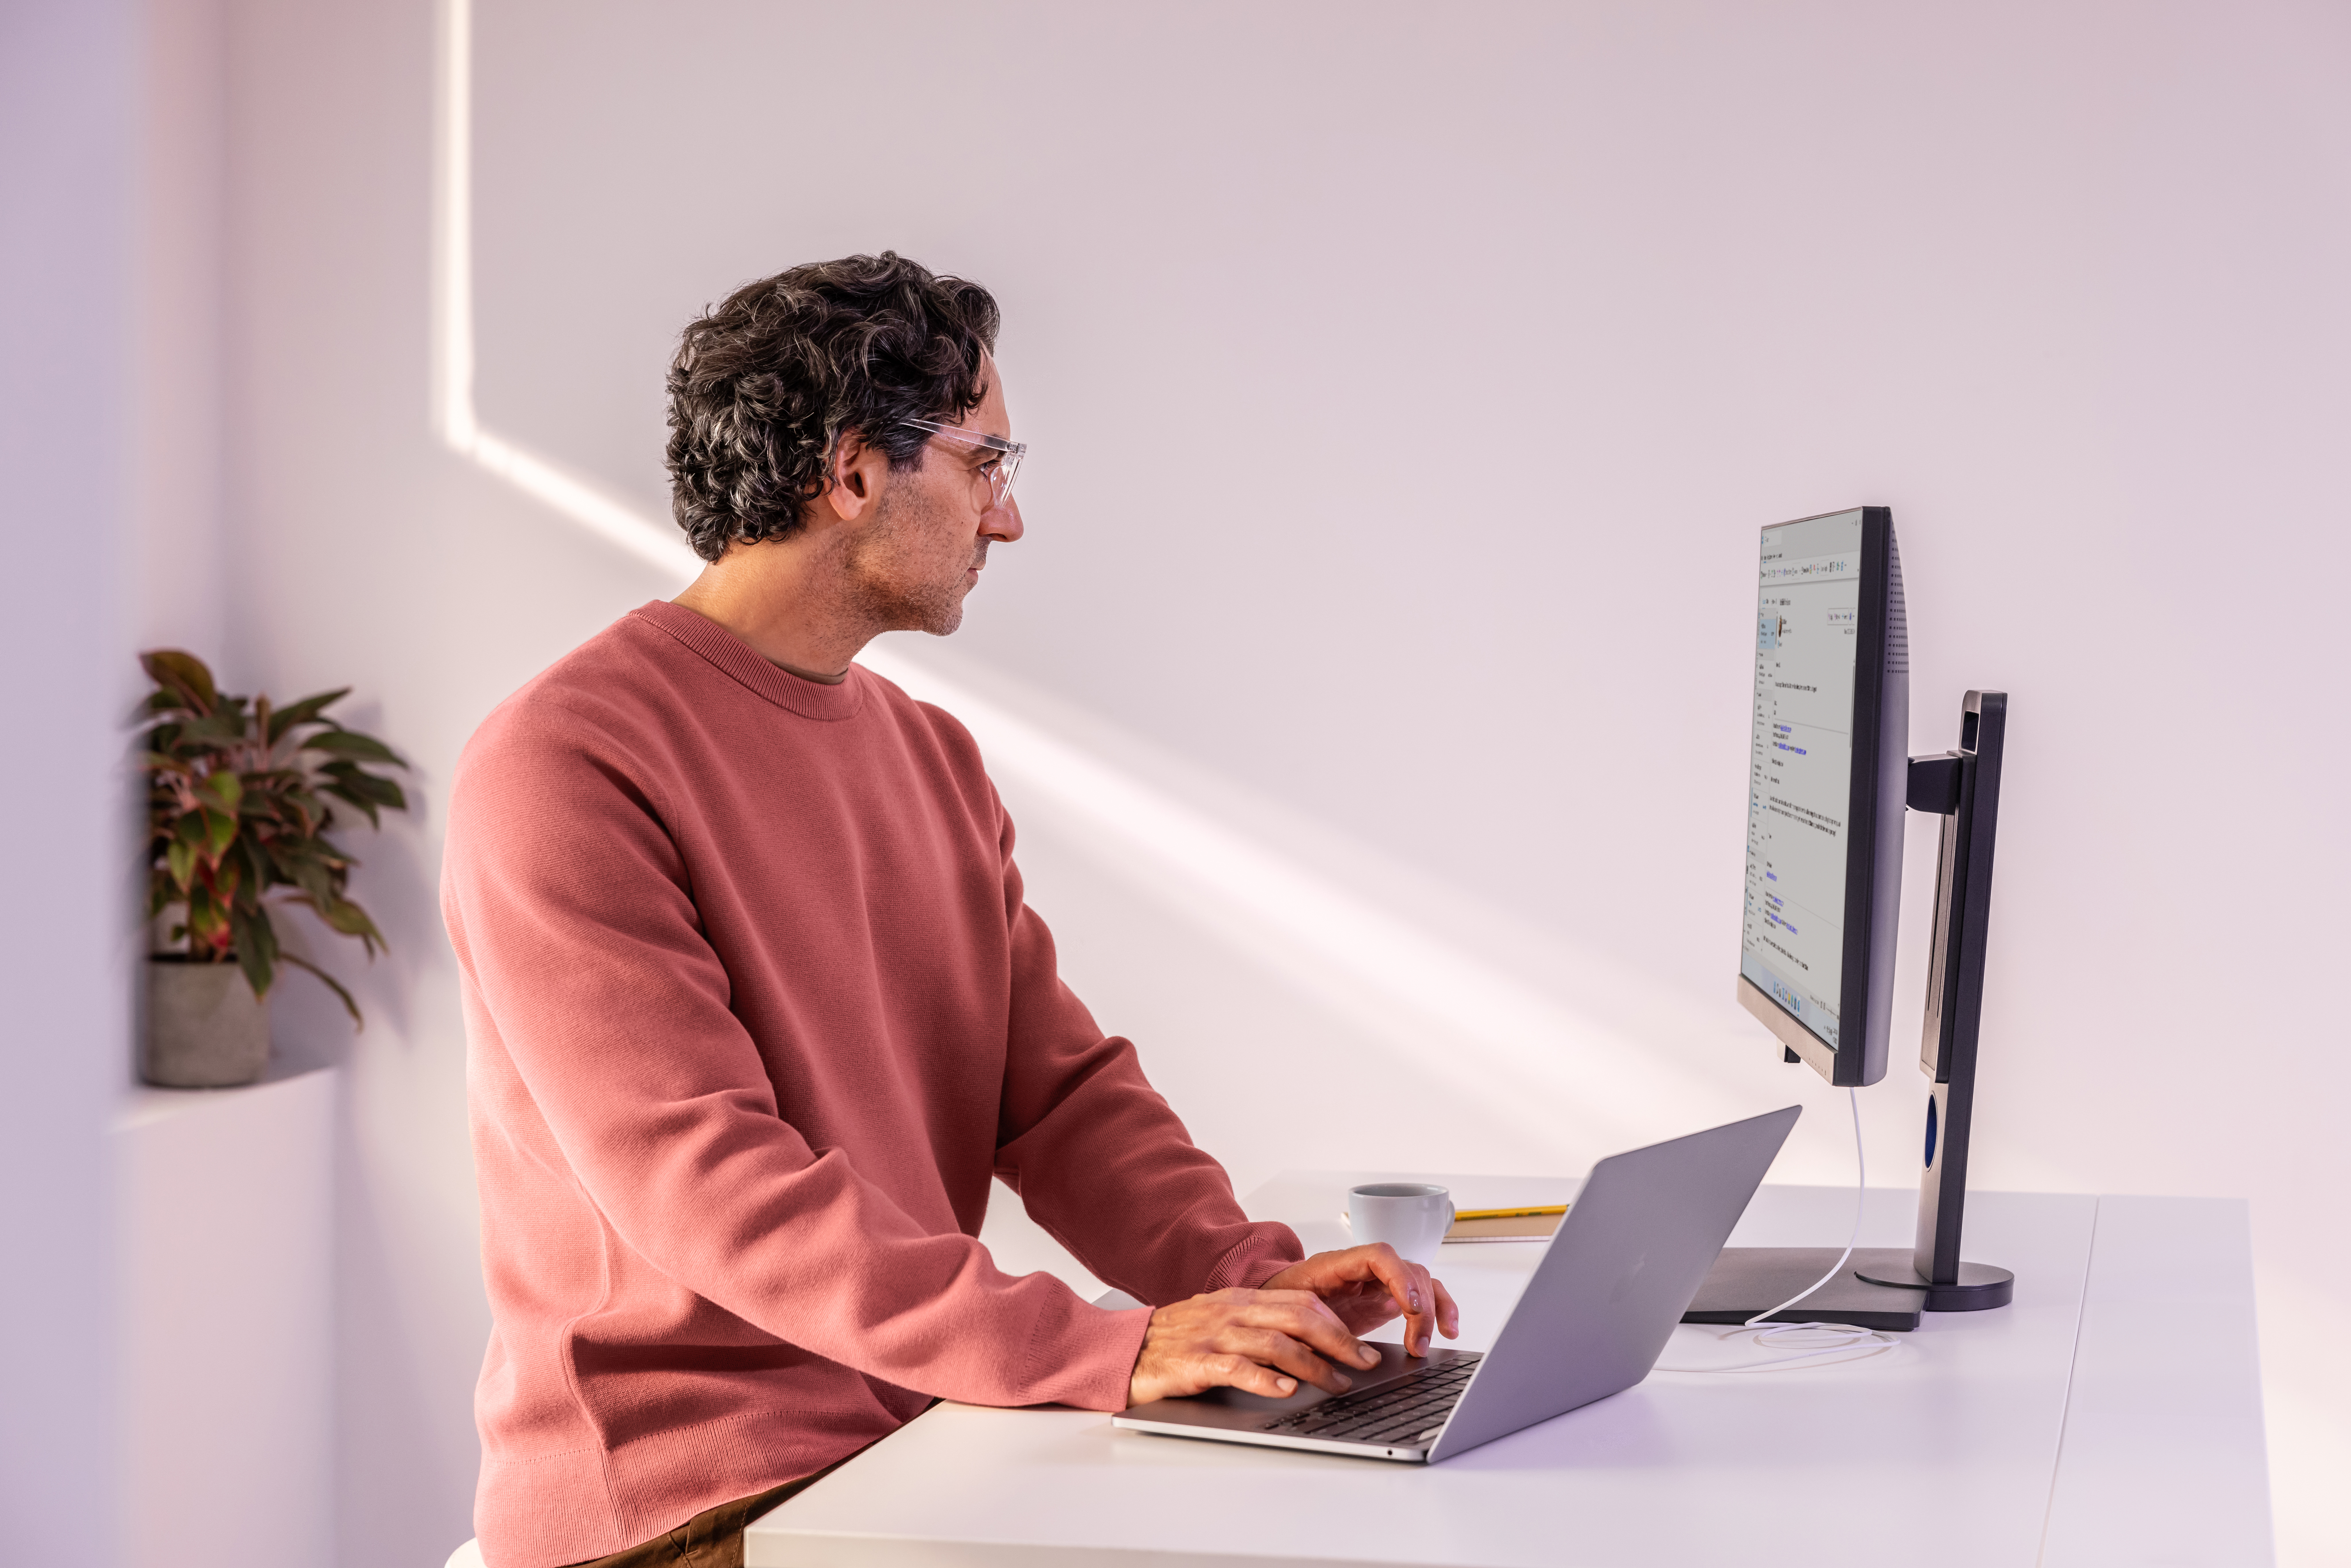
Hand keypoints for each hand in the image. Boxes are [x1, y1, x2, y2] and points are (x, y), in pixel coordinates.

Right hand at [1127, 1288, 1385, 1405]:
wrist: (1125, 1348)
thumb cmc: (1175, 1339)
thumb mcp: (1221, 1320)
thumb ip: (1259, 1326)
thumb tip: (1308, 1343)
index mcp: (1241, 1299)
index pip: (1302, 1301)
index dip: (1338, 1323)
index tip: (1362, 1345)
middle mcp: (1232, 1312)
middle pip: (1299, 1317)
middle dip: (1339, 1340)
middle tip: (1364, 1362)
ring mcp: (1214, 1335)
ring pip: (1276, 1342)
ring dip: (1314, 1365)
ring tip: (1337, 1383)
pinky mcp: (1196, 1361)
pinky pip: (1237, 1368)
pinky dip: (1265, 1379)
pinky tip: (1286, 1390)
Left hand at [1260, 1244, 1459, 1356]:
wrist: (1277, 1306)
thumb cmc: (1281, 1304)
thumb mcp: (1289, 1314)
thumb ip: (1309, 1326)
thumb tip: (1328, 1348)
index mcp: (1337, 1265)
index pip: (1379, 1256)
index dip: (1400, 1277)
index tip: (1411, 1306)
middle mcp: (1363, 1269)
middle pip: (1407, 1271)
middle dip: (1421, 1307)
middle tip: (1418, 1343)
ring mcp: (1378, 1282)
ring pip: (1421, 1282)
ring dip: (1435, 1310)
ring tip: (1433, 1341)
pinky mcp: (1387, 1299)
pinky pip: (1422, 1297)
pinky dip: (1439, 1310)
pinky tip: (1447, 1331)